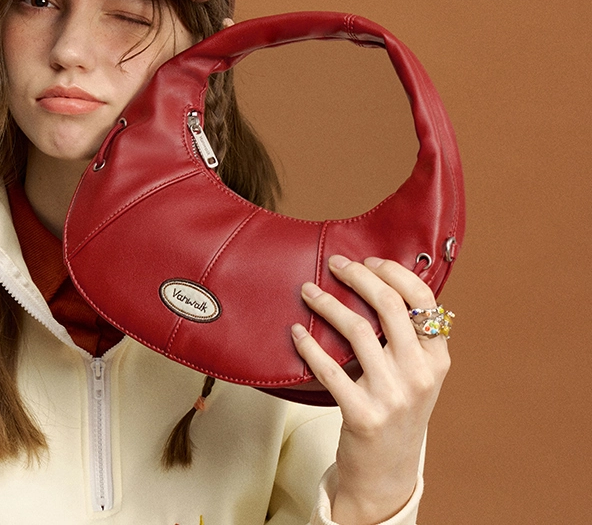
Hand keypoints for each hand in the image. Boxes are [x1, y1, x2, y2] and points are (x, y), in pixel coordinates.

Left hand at [291, 254, 450, 524]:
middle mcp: (420, 374)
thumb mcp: (418, 374)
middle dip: (357, 276)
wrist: (387, 473)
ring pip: (356, 329)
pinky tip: (296, 331)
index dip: (392, 272)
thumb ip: (408, 336)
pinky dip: (308, 345)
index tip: (367, 260)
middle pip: (388, 304)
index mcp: (437, 359)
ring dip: (326, 303)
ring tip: (308, 291)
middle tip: (334, 264)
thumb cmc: (397, 411)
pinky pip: (328, 368)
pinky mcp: (362, 414)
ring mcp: (392, 395)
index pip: (423, 299)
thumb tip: (379, 281)